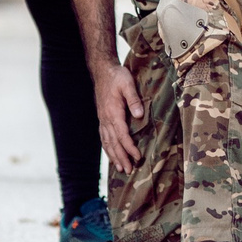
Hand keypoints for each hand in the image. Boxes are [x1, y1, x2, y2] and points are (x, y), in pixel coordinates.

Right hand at [92, 58, 146, 172]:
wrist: (103, 71)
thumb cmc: (117, 76)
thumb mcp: (127, 84)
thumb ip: (133, 99)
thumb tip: (139, 115)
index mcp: (113, 112)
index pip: (122, 135)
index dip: (129, 148)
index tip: (138, 157)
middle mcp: (106, 119)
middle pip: (113, 143)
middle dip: (121, 157)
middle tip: (129, 170)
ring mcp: (102, 120)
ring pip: (107, 142)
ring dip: (114, 156)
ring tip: (121, 168)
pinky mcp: (102, 118)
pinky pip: (103, 137)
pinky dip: (107, 148)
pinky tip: (111, 155)